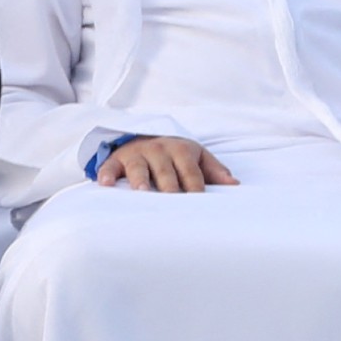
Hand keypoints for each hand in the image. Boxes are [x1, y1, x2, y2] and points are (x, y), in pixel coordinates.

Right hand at [96, 136, 237, 192]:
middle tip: (172, 201)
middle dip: (169, 184)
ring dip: (140, 178)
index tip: (199, 203)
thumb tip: (234, 186)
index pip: (190, 170)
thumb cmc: (175, 155)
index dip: (195, 186)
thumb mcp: (197, 156)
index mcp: (181, 149)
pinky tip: (105, 184)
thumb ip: (214, 171)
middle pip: (165, 169)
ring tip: (142, 192)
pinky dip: (107, 174)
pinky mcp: (116, 159)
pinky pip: (110, 166)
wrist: (143, 136)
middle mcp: (158, 149)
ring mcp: (136, 153)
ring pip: (138, 166)